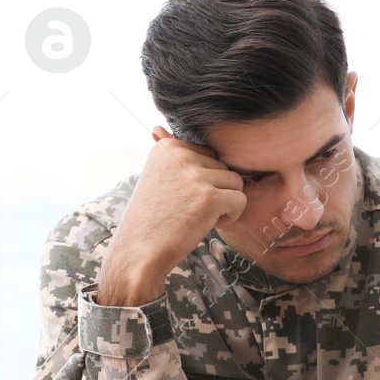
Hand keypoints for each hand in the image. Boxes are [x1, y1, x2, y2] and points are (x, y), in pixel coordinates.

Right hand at [96, 126, 245, 306]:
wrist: (139, 252)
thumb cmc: (150, 219)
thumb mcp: (154, 177)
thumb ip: (166, 153)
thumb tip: (159, 127)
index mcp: (168, 147)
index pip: (208, 156)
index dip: (203, 181)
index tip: (183, 198)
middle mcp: (181, 155)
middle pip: (224, 166)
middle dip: (216, 191)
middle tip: (191, 210)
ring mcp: (195, 174)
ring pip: (236, 182)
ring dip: (225, 203)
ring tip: (200, 217)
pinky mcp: (209, 196)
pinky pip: (240, 199)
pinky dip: (232, 216)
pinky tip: (210, 225)